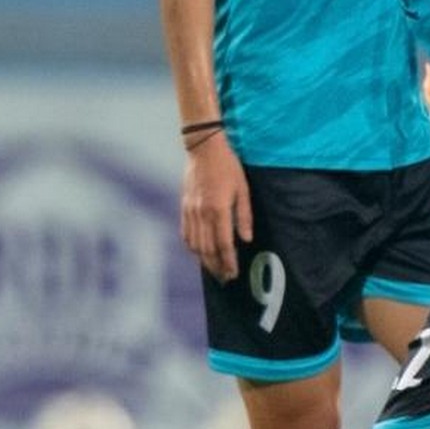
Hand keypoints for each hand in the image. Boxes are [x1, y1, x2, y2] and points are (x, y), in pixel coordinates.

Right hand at [180, 131, 252, 281]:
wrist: (204, 150)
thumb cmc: (228, 167)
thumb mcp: (243, 189)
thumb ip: (244, 215)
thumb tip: (246, 239)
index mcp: (218, 209)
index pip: (223, 244)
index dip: (229, 261)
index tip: (234, 273)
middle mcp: (202, 213)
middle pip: (208, 249)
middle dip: (217, 267)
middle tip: (226, 278)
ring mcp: (190, 211)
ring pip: (195, 245)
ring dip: (204, 261)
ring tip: (214, 270)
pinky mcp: (184, 207)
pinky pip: (186, 234)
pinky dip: (192, 248)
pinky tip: (199, 254)